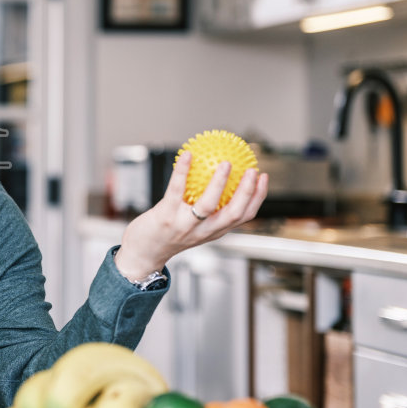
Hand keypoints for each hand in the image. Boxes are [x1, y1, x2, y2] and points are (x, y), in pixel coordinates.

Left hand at [114, 151, 269, 279]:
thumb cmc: (169, 235)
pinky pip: (176, 190)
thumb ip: (208, 210)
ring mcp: (184, 225)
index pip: (244, 216)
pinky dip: (183, 172)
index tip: (263, 177)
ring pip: (208, 205)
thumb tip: (219, 178)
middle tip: (253, 169)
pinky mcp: (165, 217)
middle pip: (233, 213)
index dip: (258, 197)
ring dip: (219, 183)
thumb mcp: (195, 227)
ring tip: (226, 163)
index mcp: (214, 231)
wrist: (143, 253)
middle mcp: (203, 231)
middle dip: (247, 192)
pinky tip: (187, 155)